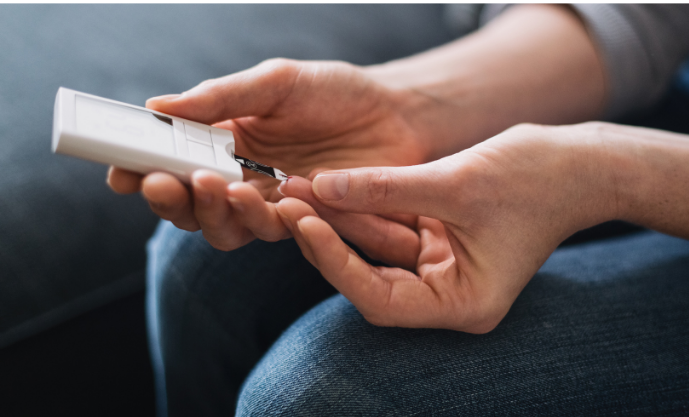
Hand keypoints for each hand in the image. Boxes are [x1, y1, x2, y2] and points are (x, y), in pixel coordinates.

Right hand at [107, 58, 432, 251]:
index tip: (119, 173)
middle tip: (164, 183)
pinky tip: (279, 195)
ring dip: (216, 213)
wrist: (398, 115)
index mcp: (223, 141)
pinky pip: (277, 231)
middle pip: (192, 205)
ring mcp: (272, 204)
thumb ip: (221, 98)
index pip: (171, 161)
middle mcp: (240, 178)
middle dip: (172, 199)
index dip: (141, 169)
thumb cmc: (336, 91)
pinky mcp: (306, 223)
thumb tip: (154, 106)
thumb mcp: (276, 82)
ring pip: (227, 228)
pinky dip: (268, 218)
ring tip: (222, 186)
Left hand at [276, 123, 617, 332]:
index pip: (382, 299)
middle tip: (285, 203)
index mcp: (464, 304)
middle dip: (331, 238)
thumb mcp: (455, 183)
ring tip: (297, 189)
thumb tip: (321, 188)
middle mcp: (451, 295)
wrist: (581, 164)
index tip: (302, 223)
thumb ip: (386, 189)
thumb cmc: (536, 178)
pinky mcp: (441, 243)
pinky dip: (366, 209)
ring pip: (379, 249)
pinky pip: (393, 230)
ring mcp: (445, 270)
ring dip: (341, 220)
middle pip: (373, 277)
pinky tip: (329, 187)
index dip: (337, 263)